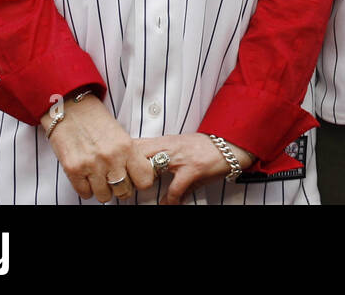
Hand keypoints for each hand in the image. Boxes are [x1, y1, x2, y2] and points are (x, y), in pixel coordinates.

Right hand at [43, 92, 155, 202]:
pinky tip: (87, 176)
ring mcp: (91, 165)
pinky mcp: (73, 170)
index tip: (135, 179)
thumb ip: (129, 155)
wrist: (70, 109)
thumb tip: (138, 176)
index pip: (144, 180)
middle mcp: (111, 158)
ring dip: (103, 189)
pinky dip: (86, 188)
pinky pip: (85, 193)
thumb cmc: (96, 120)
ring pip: (104, 196)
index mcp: (127, 147)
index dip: (140, 182)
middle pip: (124, 191)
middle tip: (116, 179)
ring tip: (100, 177)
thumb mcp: (121, 134)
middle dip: (122, 188)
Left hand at [133, 134, 254, 204]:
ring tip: (137, 193)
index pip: (137, 144)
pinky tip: (168, 204)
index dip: (122, 155)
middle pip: (138, 153)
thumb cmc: (207, 148)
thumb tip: (147, 172)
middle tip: (121, 182)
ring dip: (142, 183)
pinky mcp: (193, 170)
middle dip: (126, 168)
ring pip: (151, 168)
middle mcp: (171, 146)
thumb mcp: (183, 147)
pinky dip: (169, 200)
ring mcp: (181, 158)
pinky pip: (174, 189)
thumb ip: (165, 159)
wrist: (231, 145)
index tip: (114, 166)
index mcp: (167, 140)